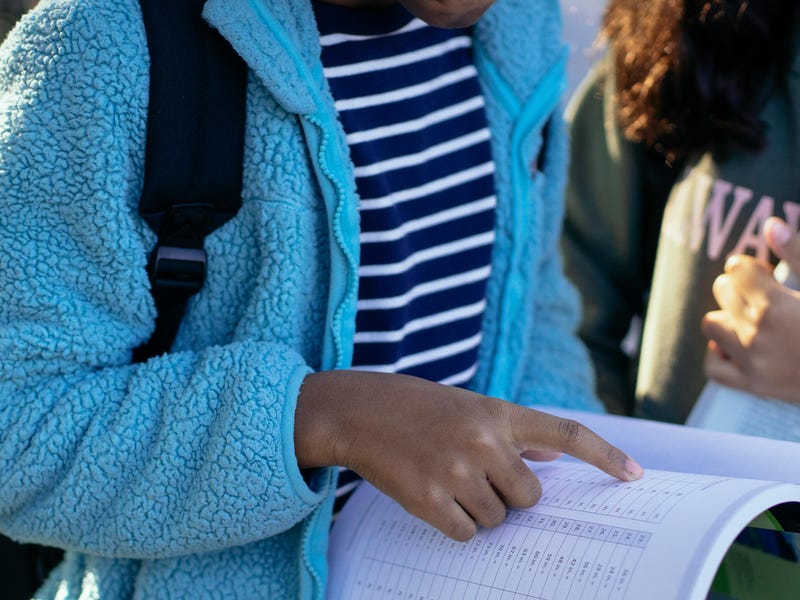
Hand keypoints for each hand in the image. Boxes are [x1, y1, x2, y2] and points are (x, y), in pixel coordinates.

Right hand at [295, 370, 641, 540]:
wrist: (357, 410)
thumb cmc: (415, 407)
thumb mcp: (468, 406)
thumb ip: (511, 431)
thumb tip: (554, 456)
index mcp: (498, 412)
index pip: (566, 432)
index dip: (605, 455)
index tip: (635, 476)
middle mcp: (484, 440)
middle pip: (529, 497)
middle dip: (511, 497)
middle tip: (479, 480)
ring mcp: (457, 470)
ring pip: (496, 519)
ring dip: (478, 511)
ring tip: (446, 480)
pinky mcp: (430, 499)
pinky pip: (466, 533)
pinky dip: (454, 524)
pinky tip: (431, 496)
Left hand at [701, 217, 799, 402]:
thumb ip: (799, 253)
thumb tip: (771, 225)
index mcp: (775, 307)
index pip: (737, 269)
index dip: (750, 267)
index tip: (764, 274)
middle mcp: (757, 335)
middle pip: (723, 291)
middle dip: (739, 287)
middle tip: (762, 293)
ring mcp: (753, 363)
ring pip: (712, 324)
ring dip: (727, 316)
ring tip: (752, 317)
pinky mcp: (755, 386)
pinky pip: (713, 367)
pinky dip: (720, 353)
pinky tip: (738, 344)